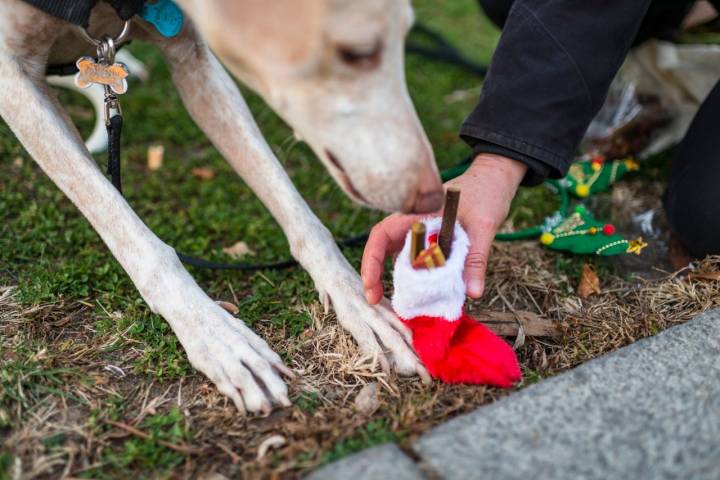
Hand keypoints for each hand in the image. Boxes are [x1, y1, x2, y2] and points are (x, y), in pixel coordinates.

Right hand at [361, 153, 526, 303]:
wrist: (496, 178)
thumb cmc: (486, 192)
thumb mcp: (483, 227)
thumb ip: (476, 260)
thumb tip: (473, 292)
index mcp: (417, 213)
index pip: (382, 234)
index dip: (371, 260)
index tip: (372, 285)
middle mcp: (413, 222)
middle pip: (384, 248)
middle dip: (376, 274)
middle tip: (376, 300)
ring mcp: (421, 231)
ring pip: (400, 256)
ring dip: (397, 278)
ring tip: (400, 301)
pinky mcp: (431, 240)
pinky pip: (417, 260)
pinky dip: (416, 277)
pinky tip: (422, 293)